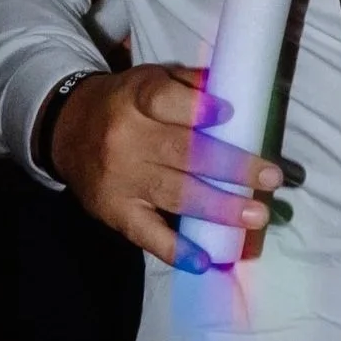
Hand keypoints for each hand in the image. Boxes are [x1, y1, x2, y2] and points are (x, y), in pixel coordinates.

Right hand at [51, 64, 282, 270]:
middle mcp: (126, 140)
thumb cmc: (126, 103)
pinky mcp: (113, 212)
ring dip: (220, 208)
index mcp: (136, 99)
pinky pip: (146, 234)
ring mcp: (120, 180)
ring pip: (175, 195)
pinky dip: (175, 249)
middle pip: (183, 154)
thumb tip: (237, 87)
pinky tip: (204, 260)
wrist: (67, 131)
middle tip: (273, 178)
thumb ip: (190, 83)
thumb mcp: (151, 79)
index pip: (164, 100)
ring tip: (257, 216)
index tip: (229, 113)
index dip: (197, 108)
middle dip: (232, 168)